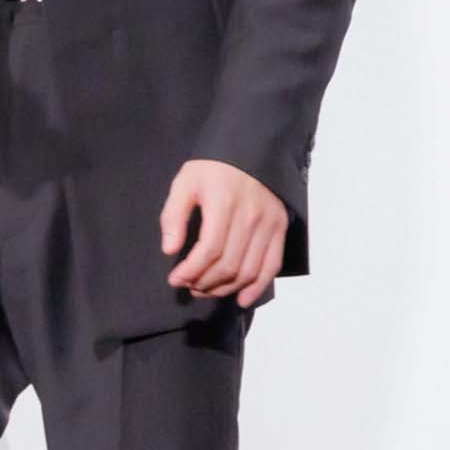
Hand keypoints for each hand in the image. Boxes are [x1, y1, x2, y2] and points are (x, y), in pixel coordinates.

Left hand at [159, 159, 288, 307]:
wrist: (249, 151)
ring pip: (248, 271)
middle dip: (204, 282)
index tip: (175, 279)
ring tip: (205, 290)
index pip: (209, 250)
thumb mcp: (185, 182)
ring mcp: (269, 224)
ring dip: (224, 288)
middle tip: (188, 285)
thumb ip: (173, 215)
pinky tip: (240, 299)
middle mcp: (250, 216)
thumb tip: (170, 250)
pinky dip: (257, 288)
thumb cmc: (212, 168)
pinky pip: (271, 266)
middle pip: (228, 265)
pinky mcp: (280, 228)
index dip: (191, 271)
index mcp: (224, 202)